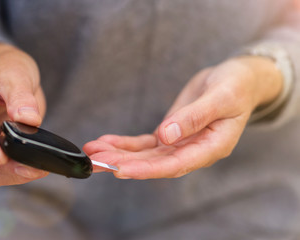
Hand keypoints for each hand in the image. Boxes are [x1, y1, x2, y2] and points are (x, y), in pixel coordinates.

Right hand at [0, 43, 47, 185]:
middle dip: (2, 166)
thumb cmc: (8, 70)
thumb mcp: (15, 74)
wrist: (15, 76)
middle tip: (31, 168)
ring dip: (9, 175)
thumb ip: (20, 95)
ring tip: (36, 171)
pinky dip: (16, 174)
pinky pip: (0, 171)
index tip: (0, 156)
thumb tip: (28, 120)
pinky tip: (35, 169)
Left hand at [84, 56, 282, 178]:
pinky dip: (125, 143)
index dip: (147, 169)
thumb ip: (194, 117)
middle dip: (123, 162)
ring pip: (145, 155)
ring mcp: (180, 144)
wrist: (236, 79)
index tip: (120, 169)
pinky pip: (145, 143)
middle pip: (154, 164)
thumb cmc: (236, 86)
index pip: (175, 165)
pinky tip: (107, 141)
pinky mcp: (170, 134)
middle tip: (96, 160)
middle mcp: (193, 150)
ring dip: (119, 154)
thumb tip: (167, 136)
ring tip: (93, 151)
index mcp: (211, 147)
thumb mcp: (222, 97)